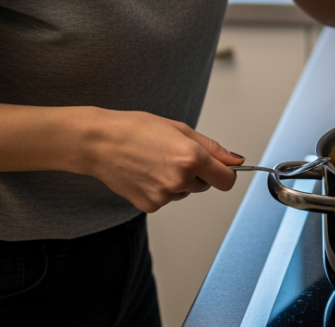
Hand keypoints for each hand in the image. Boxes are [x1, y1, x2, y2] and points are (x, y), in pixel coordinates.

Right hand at [81, 110, 244, 212]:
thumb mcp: (180, 129)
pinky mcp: (150, 206)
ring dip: (177, 181)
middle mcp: (180, 179)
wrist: (99, 143)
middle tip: (172, 154)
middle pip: (205, 185)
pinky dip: (160, 189)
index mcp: (191, 157)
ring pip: (184, 192)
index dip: (226, 173)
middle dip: (196, 173)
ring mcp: (164, 195)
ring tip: (154, 161)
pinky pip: (167, 199)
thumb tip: (235, 161)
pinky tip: (145, 173)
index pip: (227, 180)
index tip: (220, 169)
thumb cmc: (135, 130)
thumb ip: (212, 148)